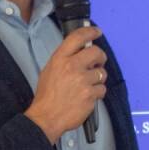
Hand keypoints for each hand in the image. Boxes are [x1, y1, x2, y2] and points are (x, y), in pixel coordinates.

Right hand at [25, 26, 106, 143]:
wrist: (46, 117)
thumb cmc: (47, 96)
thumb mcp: (49, 70)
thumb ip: (64, 59)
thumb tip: (80, 52)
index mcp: (60, 59)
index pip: (78, 38)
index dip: (90, 32)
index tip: (97, 32)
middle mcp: (72, 67)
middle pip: (96, 52)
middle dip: (100, 57)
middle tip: (98, 62)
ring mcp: (83, 81)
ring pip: (101, 73)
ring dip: (98, 78)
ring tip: (87, 85)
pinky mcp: (90, 95)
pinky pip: (102, 89)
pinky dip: (97, 93)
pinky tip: (87, 96)